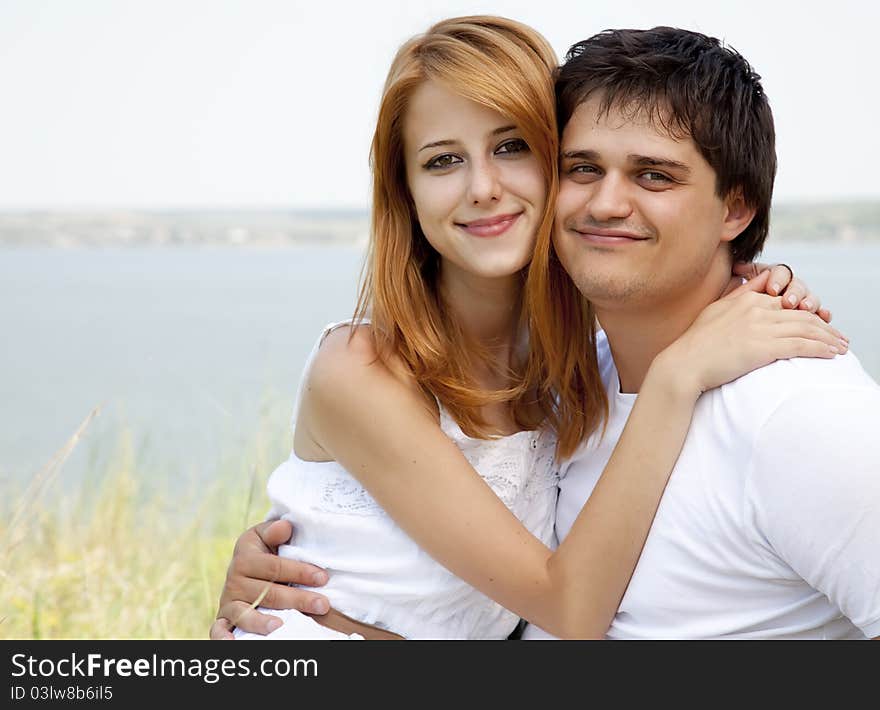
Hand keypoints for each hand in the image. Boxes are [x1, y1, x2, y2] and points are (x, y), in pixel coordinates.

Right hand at [209, 519, 329, 639]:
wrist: (242, 566)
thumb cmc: (263, 551)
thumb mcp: (266, 536)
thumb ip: (275, 531)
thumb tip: (285, 526)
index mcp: (245, 557)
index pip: (274, 566)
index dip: (299, 571)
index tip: (322, 578)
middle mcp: (234, 579)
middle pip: (267, 592)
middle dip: (297, 599)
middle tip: (322, 605)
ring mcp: (229, 600)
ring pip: (245, 613)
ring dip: (261, 621)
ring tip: (280, 626)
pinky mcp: (224, 618)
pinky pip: (218, 629)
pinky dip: (224, 638)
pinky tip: (234, 644)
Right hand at [657, 270, 848, 398]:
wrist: (684, 363)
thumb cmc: (696, 342)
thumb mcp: (717, 310)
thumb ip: (739, 294)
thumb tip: (754, 278)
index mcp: (747, 300)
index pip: (787, 304)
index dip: (809, 314)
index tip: (821, 325)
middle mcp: (757, 309)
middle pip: (802, 315)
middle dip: (825, 327)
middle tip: (840, 338)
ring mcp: (760, 327)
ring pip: (806, 328)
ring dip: (829, 339)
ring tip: (842, 348)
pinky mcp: (763, 347)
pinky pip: (801, 345)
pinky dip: (820, 348)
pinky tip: (831, 354)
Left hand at [733, 261, 831, 321]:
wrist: (736, 337)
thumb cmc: (733, 318)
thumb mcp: (732, 301)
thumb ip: (740, 285)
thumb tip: (737, 266)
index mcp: (770, 280)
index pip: (779, 273)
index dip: (777, 279)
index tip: (771, 289)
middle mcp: (788, 290)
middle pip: (797, 285)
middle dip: (794, 292)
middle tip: (789, 302)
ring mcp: (800, 304)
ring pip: (810, 298)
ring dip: (810, 302)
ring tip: (805, 308)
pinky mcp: (809, 320)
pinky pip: (820, 315)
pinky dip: (823, 314)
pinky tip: (825, 317)